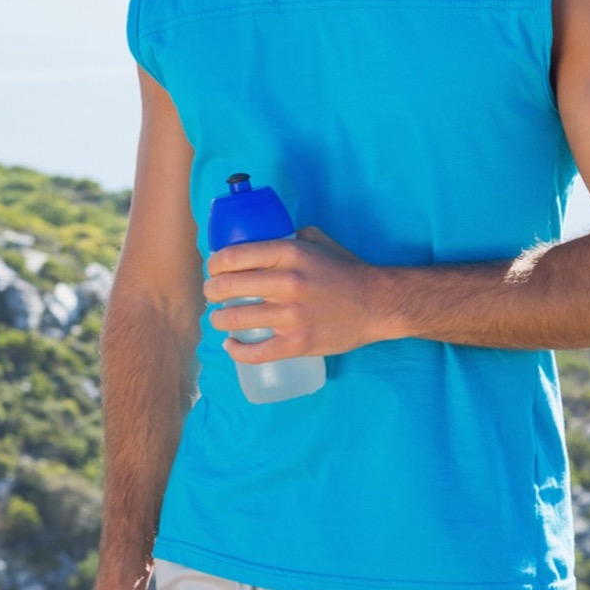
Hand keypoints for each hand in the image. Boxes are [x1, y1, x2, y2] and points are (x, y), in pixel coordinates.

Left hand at [205, 227, 397, 361]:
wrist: (378, 304)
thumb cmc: (346, 271)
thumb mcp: (318, 241)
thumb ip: (289, 237)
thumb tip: (259, 238)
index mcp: (290, 253)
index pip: (233, 256)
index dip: (214, 264)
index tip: (213, 270)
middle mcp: (288, 283)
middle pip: (227, 287)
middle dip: (212, 292)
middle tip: (213, 295)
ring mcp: (292, 316)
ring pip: (234, 319)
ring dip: (219, 320)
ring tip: (220, 319)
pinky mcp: (298, 344)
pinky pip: (255, 352)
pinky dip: (236, 351)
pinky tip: (232, 346)